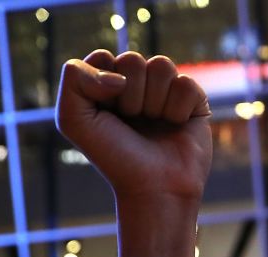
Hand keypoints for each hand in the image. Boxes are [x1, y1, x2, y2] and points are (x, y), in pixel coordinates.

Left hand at [55, 50, 212, 256]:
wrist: (154, 188)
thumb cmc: (115, 157)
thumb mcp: (73, 120)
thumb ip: (74, 79)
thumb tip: (119, 74)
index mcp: (107, 86)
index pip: (103, 57)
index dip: (102, 83)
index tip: (105, 113)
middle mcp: (137, 86)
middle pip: (132, 59)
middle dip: (130, 95)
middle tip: (132, 122)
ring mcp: (166, 92)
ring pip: (162, 65)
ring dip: (154, 101)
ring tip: (154, 124)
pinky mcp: (194, 101)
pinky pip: (186, 83)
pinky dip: (178, 108)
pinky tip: (176, 126)